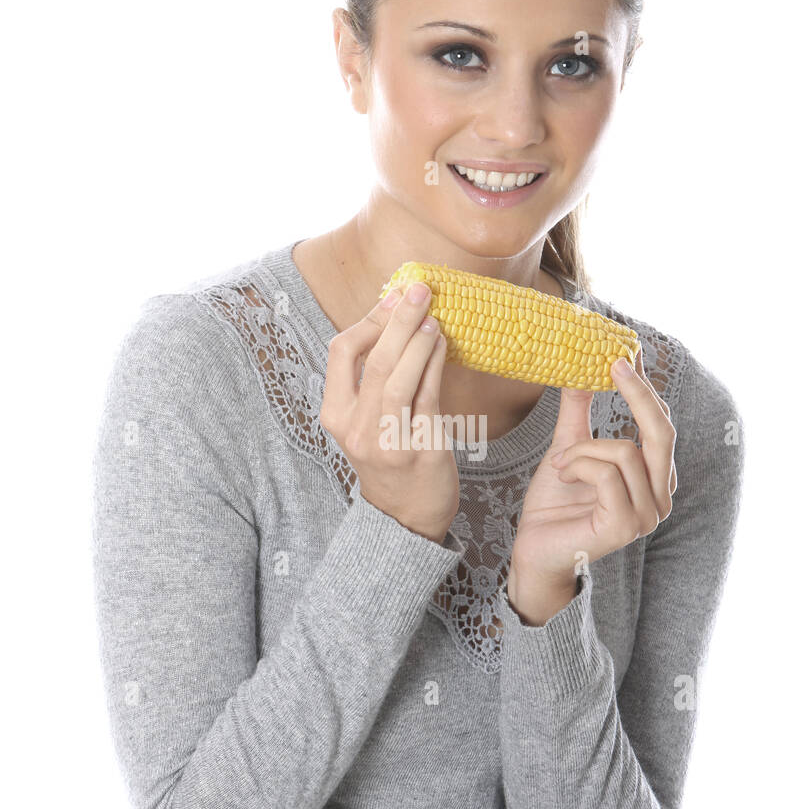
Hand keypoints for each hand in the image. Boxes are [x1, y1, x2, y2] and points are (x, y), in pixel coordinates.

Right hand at [318, 280, 459, 544]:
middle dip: (398, 319)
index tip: (392, 299)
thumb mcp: (364, 421)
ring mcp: (388, 441)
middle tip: (419, 290)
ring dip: (418, 341)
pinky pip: (429, 397)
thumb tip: (395, 318)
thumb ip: (371, 379)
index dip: (369, 320)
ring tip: (433, 318)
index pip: (341, 352)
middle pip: (374, 360)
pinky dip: (436, 365)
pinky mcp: (422, 449)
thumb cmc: (388, 458)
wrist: (405, 517)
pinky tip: (444, 346)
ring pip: (399, 378)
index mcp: (335, 415)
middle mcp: (357, 428)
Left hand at [506, 344, 676, 623]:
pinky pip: (608, 473)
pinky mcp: (625, 526)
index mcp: (654, 480)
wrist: (533, 549)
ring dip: (582, 449)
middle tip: (614, 365)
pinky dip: (579, 465)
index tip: (624, 358)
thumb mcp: (568, 449)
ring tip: (560, 464)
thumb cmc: (554, 506)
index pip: (662, 426)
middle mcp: (660, 498)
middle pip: (662, 433)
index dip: (645, 391)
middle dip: (639, 395)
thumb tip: (582, 372)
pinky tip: (562, 475)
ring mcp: (646, 516)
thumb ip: (579, 415)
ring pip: (625, 452)